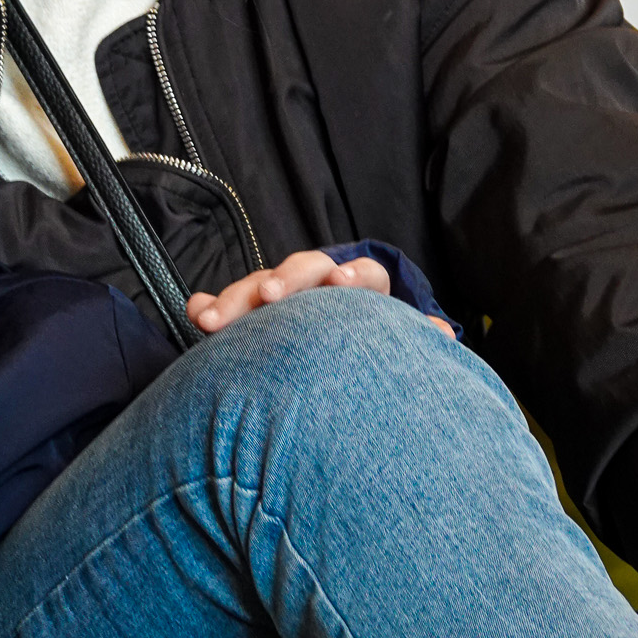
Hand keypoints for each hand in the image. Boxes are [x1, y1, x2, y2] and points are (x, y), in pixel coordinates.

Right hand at [188, 247, 457, 334]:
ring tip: (211, 322)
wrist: (343, 368)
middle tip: (270, 296)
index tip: (342, 283)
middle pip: (304, 269)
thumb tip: (442, 334)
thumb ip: (413, 340)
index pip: (365, 273)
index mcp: (363, 290)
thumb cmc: (374, 356)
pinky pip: (226, 306)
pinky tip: (195, 313)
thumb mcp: (395, 348)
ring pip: (259, 287)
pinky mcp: (250, 317)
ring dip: (235, 300)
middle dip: (285, 279)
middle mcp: (320, 286)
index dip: (352, 276)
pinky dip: (208, 306)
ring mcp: (282, 300)